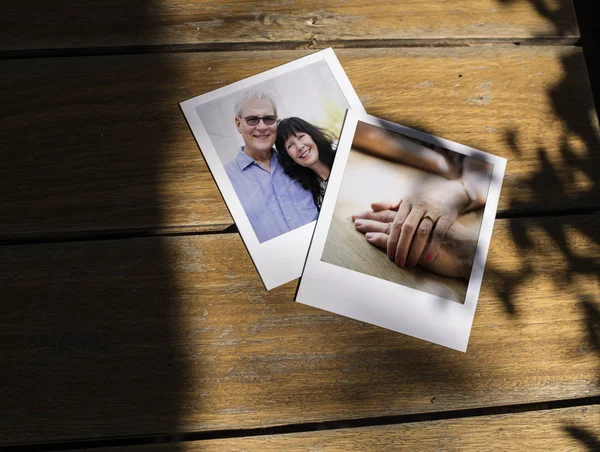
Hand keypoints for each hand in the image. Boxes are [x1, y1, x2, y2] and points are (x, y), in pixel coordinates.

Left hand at [355, 181, 469, 268]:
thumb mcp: (407, 200)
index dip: (388, 238)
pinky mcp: (447, 217)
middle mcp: (419, 207)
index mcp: (407, 204)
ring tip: (409, 264)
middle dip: (400, 246)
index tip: (383, 252)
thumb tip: (372, 205)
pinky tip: (427, 259)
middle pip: (406, 228)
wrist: (451, 193)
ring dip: (415, 250)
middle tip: (396, 261)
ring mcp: (433, 212)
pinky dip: (433, 247)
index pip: (394, 222)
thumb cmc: (423, 201)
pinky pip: (439, 233)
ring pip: (422, 232)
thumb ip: (389, 204)